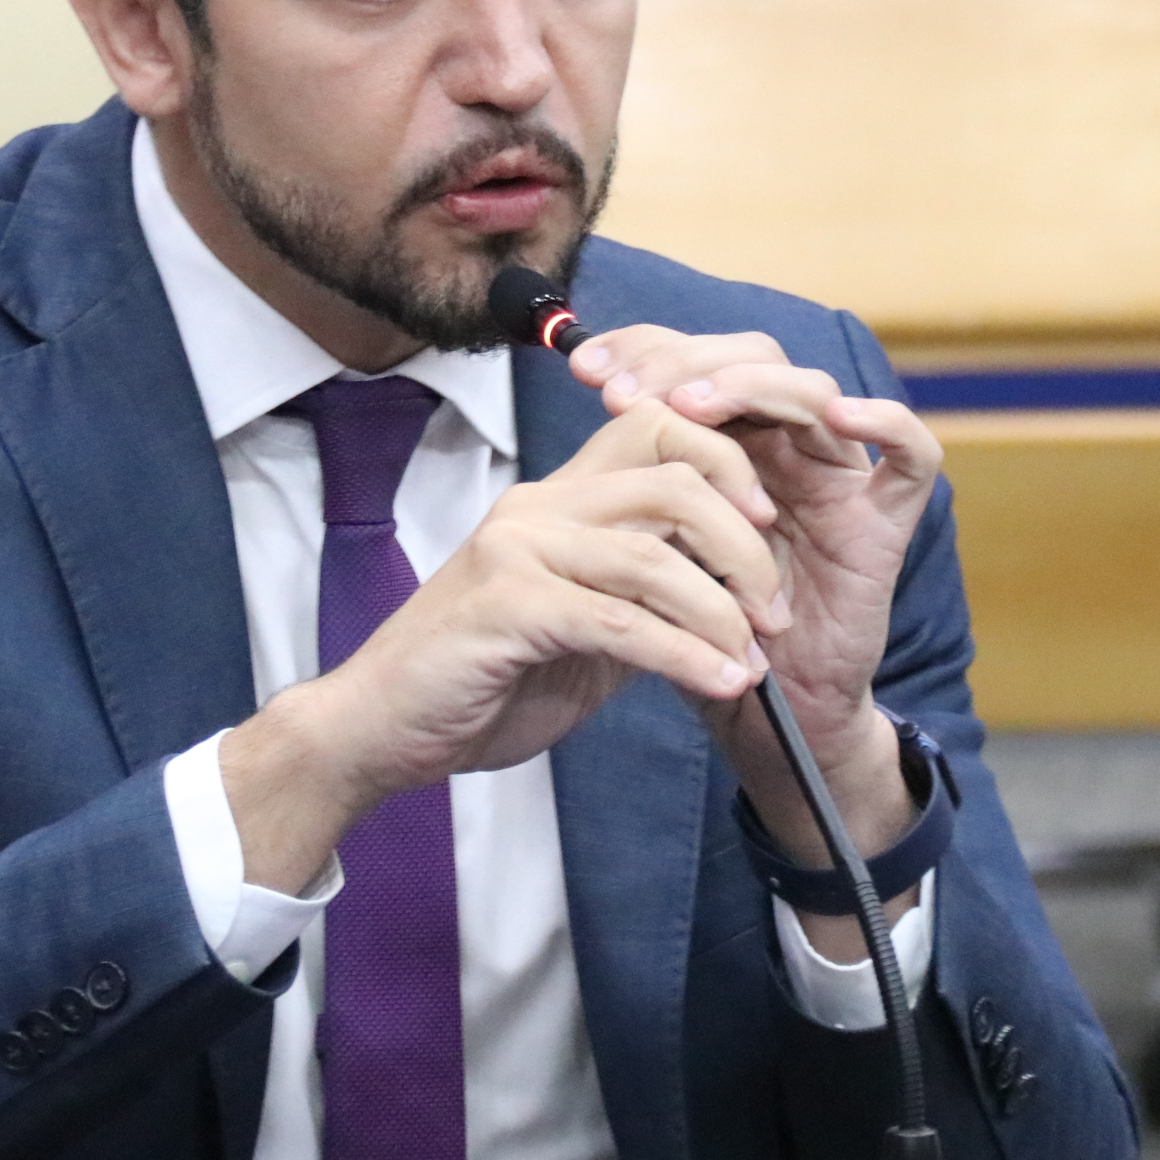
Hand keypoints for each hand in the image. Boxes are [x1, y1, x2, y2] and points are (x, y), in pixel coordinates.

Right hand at [221, 400, 789, 890]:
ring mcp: (517, 549)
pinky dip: (683, 654)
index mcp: (558, 500)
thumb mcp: (585, 636)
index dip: (731, 465)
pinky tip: (720, 683)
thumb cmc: (480, 681)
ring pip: (652, 553)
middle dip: (746, 545)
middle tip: (778, 613)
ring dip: (721, 611)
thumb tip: (731, 605)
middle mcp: (538, 506)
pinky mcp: (506, 604)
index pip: (660, 431)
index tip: (774, 530)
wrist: (381, 729)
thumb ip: (645, 604)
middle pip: (674, 479)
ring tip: (756, 661)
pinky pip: (619, 620)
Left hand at [572, 327, 945, 952]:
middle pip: (752, 358)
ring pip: (813, 392)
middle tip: (629, 388)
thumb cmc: (696, 626)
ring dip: (750, 386)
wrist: (755, 716)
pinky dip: (886, 424)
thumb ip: (631, 476)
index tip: (586, 369)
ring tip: (693, 404)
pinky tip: (839, 417)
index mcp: (725, 441)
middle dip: (686, 361)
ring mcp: (836, 479)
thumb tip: (581, 393)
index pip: (694, 359)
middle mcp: (784, 447)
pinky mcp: (883, 522)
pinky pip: (913, 457)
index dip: (645, 349)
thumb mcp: (646, 542)